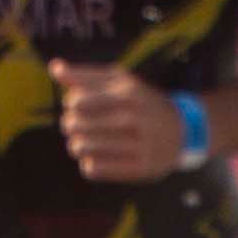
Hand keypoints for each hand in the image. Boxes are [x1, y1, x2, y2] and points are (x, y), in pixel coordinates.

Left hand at [50, 62, 186, 183]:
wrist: (183, 131)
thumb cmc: (141, 102)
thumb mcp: (119, 81)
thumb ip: (86, 75)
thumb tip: (54, 67)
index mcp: (127, 92)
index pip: (77, 100)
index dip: (70, 104)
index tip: (77, 106)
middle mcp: (134, 117)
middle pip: (76, 124)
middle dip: (70, 125)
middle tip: (75, 126)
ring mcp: (139, 145)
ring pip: (83, 148)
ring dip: (76, 146)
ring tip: (80, 143)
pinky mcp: (141, 169)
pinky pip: (96, 169)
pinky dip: (88, 165)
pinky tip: (93, 159)